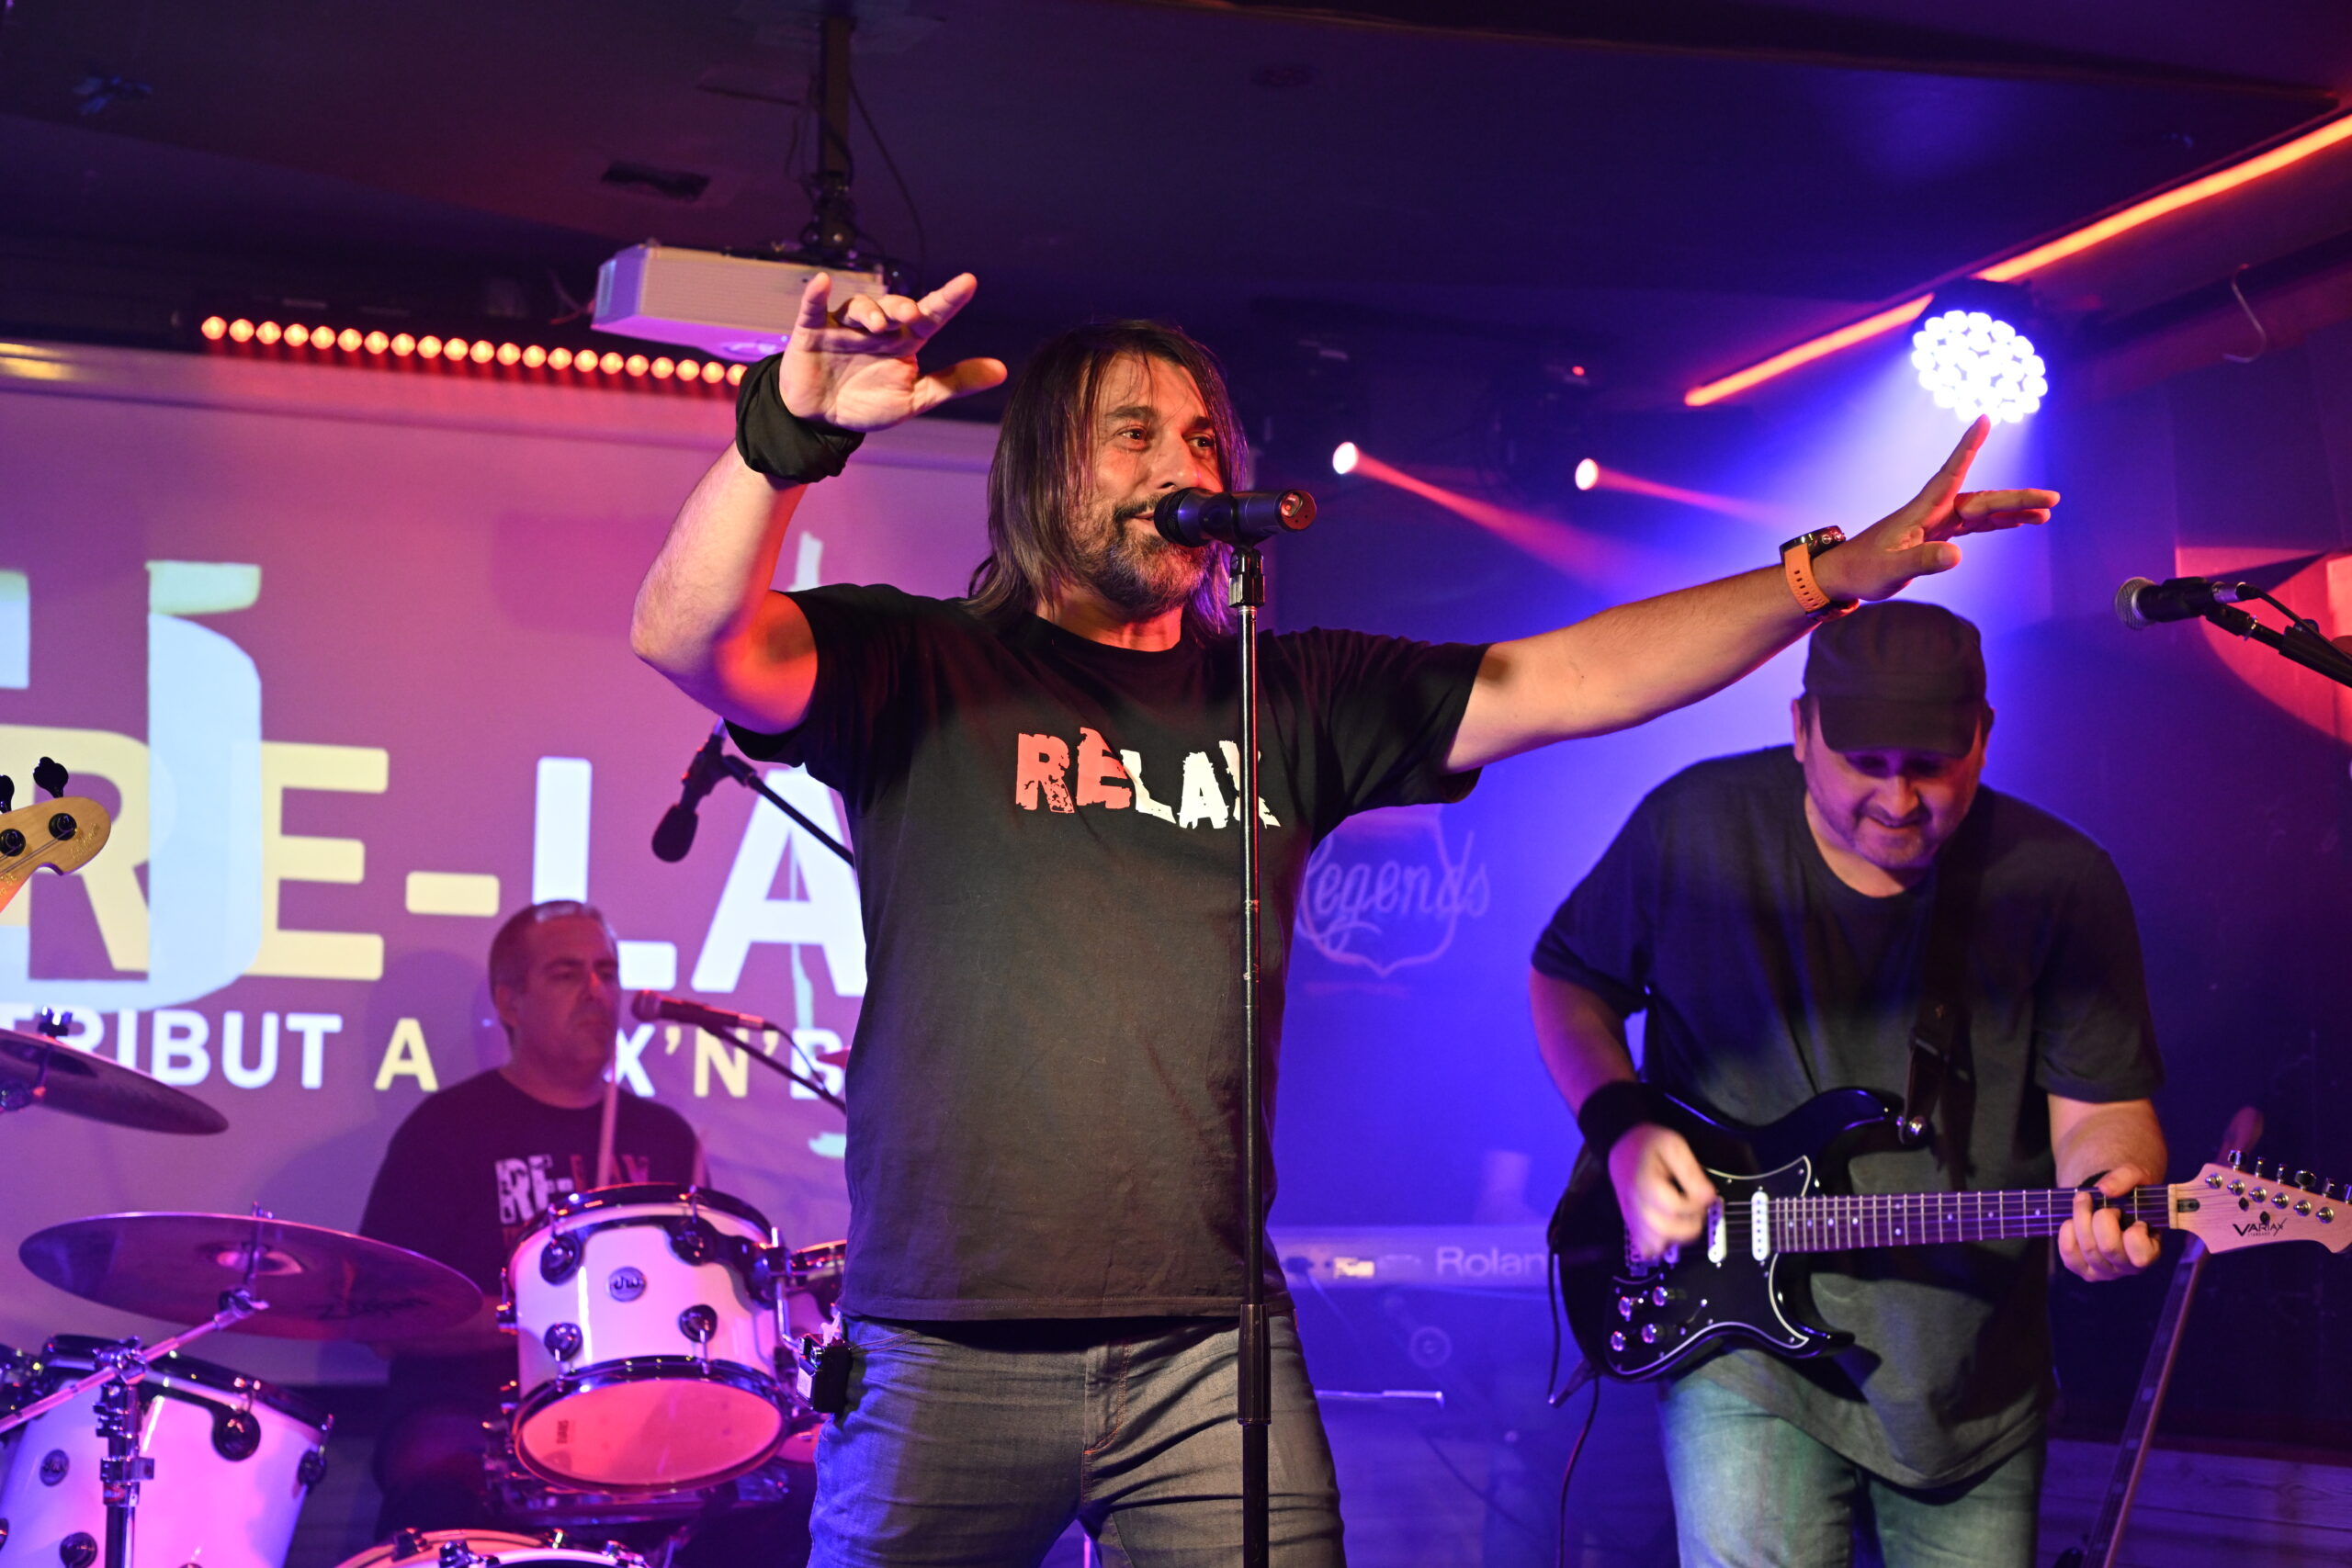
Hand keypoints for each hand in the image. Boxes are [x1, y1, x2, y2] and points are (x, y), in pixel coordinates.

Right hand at [776, 272, 1007, 431]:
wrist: (822, 422)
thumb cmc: (868, 404)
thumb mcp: (915, 399)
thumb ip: (953, 382)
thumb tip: (1001, 370)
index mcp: (904, 342)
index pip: (932, 316)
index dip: (949, 299)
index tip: (969, 282)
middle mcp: (877, 329)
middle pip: (893, 306)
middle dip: (902, 306)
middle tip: (912, 315)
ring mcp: (843, 328)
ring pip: (858, 306)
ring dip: (870, 311)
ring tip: (877, 325)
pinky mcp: (811, 333)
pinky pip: (812, 309)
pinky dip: (816, 295)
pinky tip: (822, 282)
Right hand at [1607, 1123, 1713, 1261]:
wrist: (1622, 1146)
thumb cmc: (1649, 1144)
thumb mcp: (1674, 1145)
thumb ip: (1691, 1171)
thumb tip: (1708, 1197)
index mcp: (1645, 1182)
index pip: (1674, 1207)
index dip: (1695, 1205)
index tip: (1704, 1195)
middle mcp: (1635, 1203)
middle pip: (1664, 1230)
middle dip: (1690, 1225)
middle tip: (1697, 1209)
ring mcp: (1631, 1216)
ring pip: (1655, 1244)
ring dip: (1677, 1237)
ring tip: (1685, 1218)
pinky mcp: (1632, 1224)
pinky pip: (1644, 1249)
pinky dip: (1661, 1246)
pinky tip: (1670, 1230)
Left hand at [1812, 415, 2057, 603]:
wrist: (1843, 576)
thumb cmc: (1863, 571)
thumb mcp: (1892, 570)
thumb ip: (1923, 562)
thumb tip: (1958, 556)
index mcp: (1923, 510)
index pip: (1952, 471)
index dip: (1969, 446)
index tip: (1984, 417)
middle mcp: (1934, 510)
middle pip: (1983, 498)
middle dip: (2017, 497)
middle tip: (2053, 499)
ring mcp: (1937, 522)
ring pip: (1983, 510)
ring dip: (2013, 511)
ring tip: (2046, 515)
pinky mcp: (1937, 535)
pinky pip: (1974, 523)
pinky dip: (1997, 522)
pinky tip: (2017, 524)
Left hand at [2058, 1168, 2162, 1281]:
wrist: (2109, 1202)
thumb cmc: (2128, 1193)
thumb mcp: (2134, 1177)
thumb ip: (2124, 1178)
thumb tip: (2105, 1189)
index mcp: (2150, 1251)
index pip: (2141, 1255)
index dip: (2134, 1232)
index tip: (2134, 1217)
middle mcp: (2128, 1267)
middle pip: (2108, 1248)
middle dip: (2101, 1217)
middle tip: (2103, 1205)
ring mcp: (2105, 1271)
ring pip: (2087, 1249)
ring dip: (2081, 1218)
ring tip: (2084, 1202)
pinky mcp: (2083, 1268)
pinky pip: (2069, 1254)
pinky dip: (2067, 1232)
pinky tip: (2072, 1221)